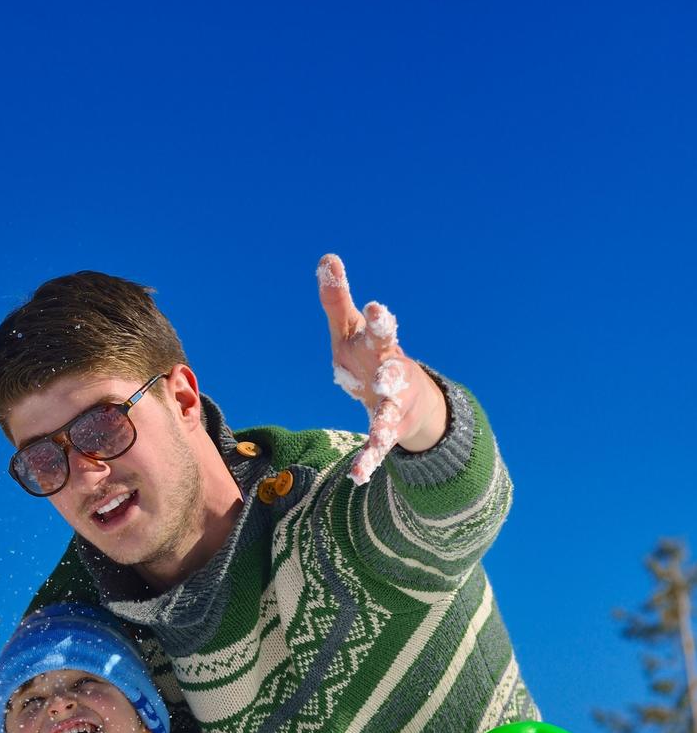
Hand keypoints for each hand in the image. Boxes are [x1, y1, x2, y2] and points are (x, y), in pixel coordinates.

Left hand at [317, 253, 447, 485]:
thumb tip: (326, 258)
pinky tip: (358, 474)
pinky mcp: (389, 429)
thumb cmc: (369, 355)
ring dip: (384, 419)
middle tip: (387, 378)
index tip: (376, 309)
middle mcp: (392, 372)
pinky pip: (378, 446)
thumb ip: (337, 300)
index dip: (379, 322)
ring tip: (379, 434)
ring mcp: (394, 403)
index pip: (381, 330)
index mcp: (380, 346)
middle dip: (391, 369)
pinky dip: (368, 460)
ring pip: (389, 412)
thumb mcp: (350, 330)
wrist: (406, 396)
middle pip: (392, 368)